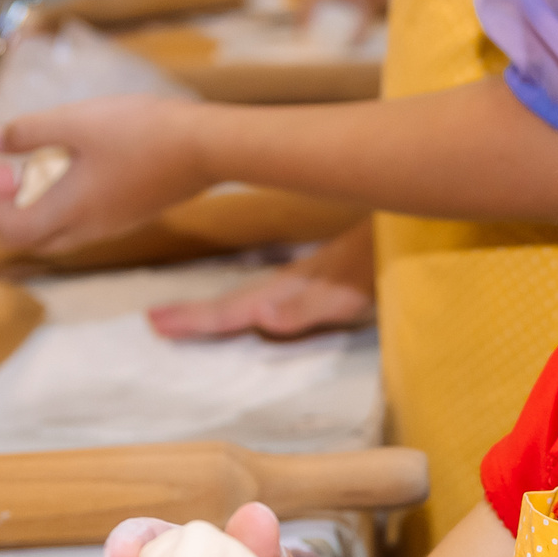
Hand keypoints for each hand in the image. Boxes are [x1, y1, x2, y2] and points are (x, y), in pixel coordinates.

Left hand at [0, 96, 208, 254]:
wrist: (205, 147)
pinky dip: (74, 202)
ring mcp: (115, 225)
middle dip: (17, 209)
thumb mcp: (75, 121)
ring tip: (57, 161)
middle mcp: (90, 228)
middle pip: (35, 241)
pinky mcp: (135, 214)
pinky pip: (90, 222)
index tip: (7, 166)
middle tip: (22, 171)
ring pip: (64, 233)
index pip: (12, 234)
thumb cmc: (140, 132)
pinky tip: (91, 162)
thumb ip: (30, 131)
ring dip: (46, 204)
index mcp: (69, 211)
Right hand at [149, 227, 375, 339]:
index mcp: (284, 293)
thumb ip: (304, 307)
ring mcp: (303, 285)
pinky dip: (249, 307)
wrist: (403, 233)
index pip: (230, 310)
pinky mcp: (321, 286)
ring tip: (184, 317)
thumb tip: (260, 314)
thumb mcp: (343, 294)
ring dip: (217, 311)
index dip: (194, 320)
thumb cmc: (378, 270)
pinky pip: (270, 300)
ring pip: (247, 299)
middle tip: (154, 320)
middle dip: (193, 315)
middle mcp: (287, 288)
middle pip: (231, 303)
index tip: (155, 323)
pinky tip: (253, 311)